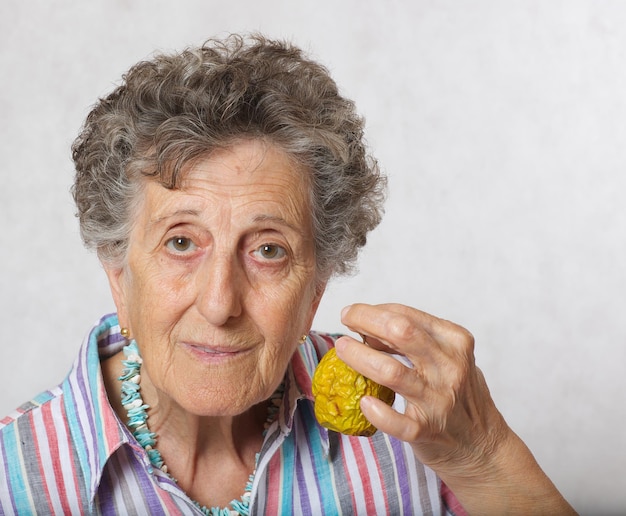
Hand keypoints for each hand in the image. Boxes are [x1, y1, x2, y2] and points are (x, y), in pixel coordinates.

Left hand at [336, 303, 575, 513]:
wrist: (482, 446)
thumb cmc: (457, 393)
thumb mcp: (447, 358)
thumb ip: (414, 341)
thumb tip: (368, 327)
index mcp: (455, 342)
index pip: (408, 315)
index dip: (374, 310)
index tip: (353, 312)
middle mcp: (450, 367)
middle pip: (401, 332)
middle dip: (365, 320)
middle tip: (344, 319)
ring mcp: (439, 400)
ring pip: (391, 372)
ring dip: (359, 357)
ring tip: (342, 349)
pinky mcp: (427, 430)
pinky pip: (394, 420)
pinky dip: (375, 410)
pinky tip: (363, 401)